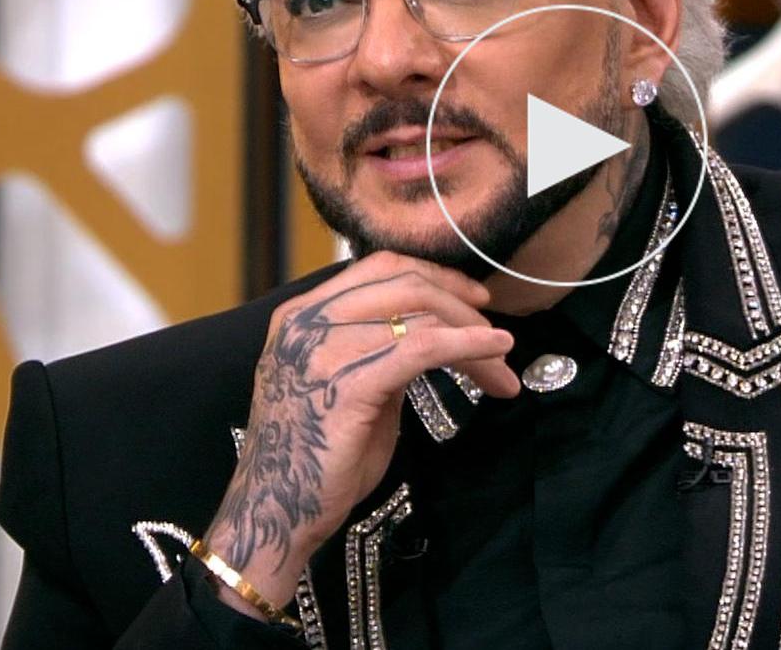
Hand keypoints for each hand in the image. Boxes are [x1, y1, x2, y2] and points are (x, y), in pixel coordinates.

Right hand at [199, 252, 517, 616]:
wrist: (277, 512)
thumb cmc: (319, 458)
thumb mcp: (349, 385)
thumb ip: (379, 349)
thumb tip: (433, 331)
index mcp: (301, 314)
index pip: (380, 268)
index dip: (436, 275)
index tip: (475, 299)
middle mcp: (305, 321)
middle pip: (404, 282)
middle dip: (462, 304)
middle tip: (500, 336)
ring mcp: (321, 348)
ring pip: (419, 312)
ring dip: (474, 335)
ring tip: (503, 367)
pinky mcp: (346, 382)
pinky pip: (421, 347)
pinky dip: (467, 344)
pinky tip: (496, 351)